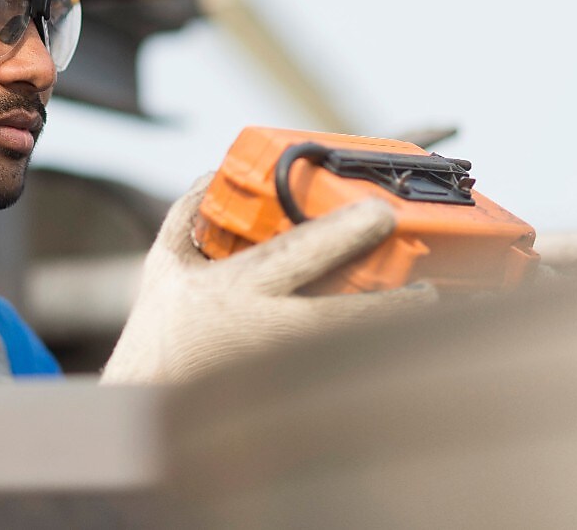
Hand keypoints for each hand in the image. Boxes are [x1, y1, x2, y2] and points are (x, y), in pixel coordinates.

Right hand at [101, 175, 437, 384]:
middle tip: (432, 287)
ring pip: (351, 353)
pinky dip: (373, 366)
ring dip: (392, 337)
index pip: (298, 253)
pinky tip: (401, 356)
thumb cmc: (157, 332)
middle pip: (344, 316)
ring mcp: (280, 368)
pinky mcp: (287, 397)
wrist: (143, 403)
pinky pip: (342, 379)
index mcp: (235, 288)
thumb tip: (216, 173)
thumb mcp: (163, 262)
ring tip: (432, 319)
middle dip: (393, 303)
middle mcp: (264, 329)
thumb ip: (188, 212)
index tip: (383, 214)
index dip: (344, 233)